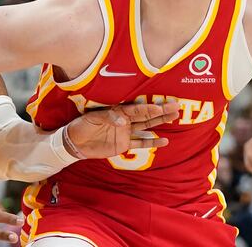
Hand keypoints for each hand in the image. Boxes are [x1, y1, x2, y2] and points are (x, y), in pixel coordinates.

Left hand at [65, 102, 179, 158]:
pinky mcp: (124, 145)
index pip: (137, 109)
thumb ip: (108, 118)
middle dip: (161, 112)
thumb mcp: (92, 118)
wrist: (75, 142)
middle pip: (146, 115)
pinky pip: (140, 143)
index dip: (149, 108)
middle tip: (176, 107)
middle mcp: (125, 121)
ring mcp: (126, 132)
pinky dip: (152, 142)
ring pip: (146, 127)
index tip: (161, 107)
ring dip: (160, 123)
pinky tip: (164, 141)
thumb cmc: (82, 125)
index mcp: (118, 111)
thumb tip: (122, 121)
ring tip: (174, 118)